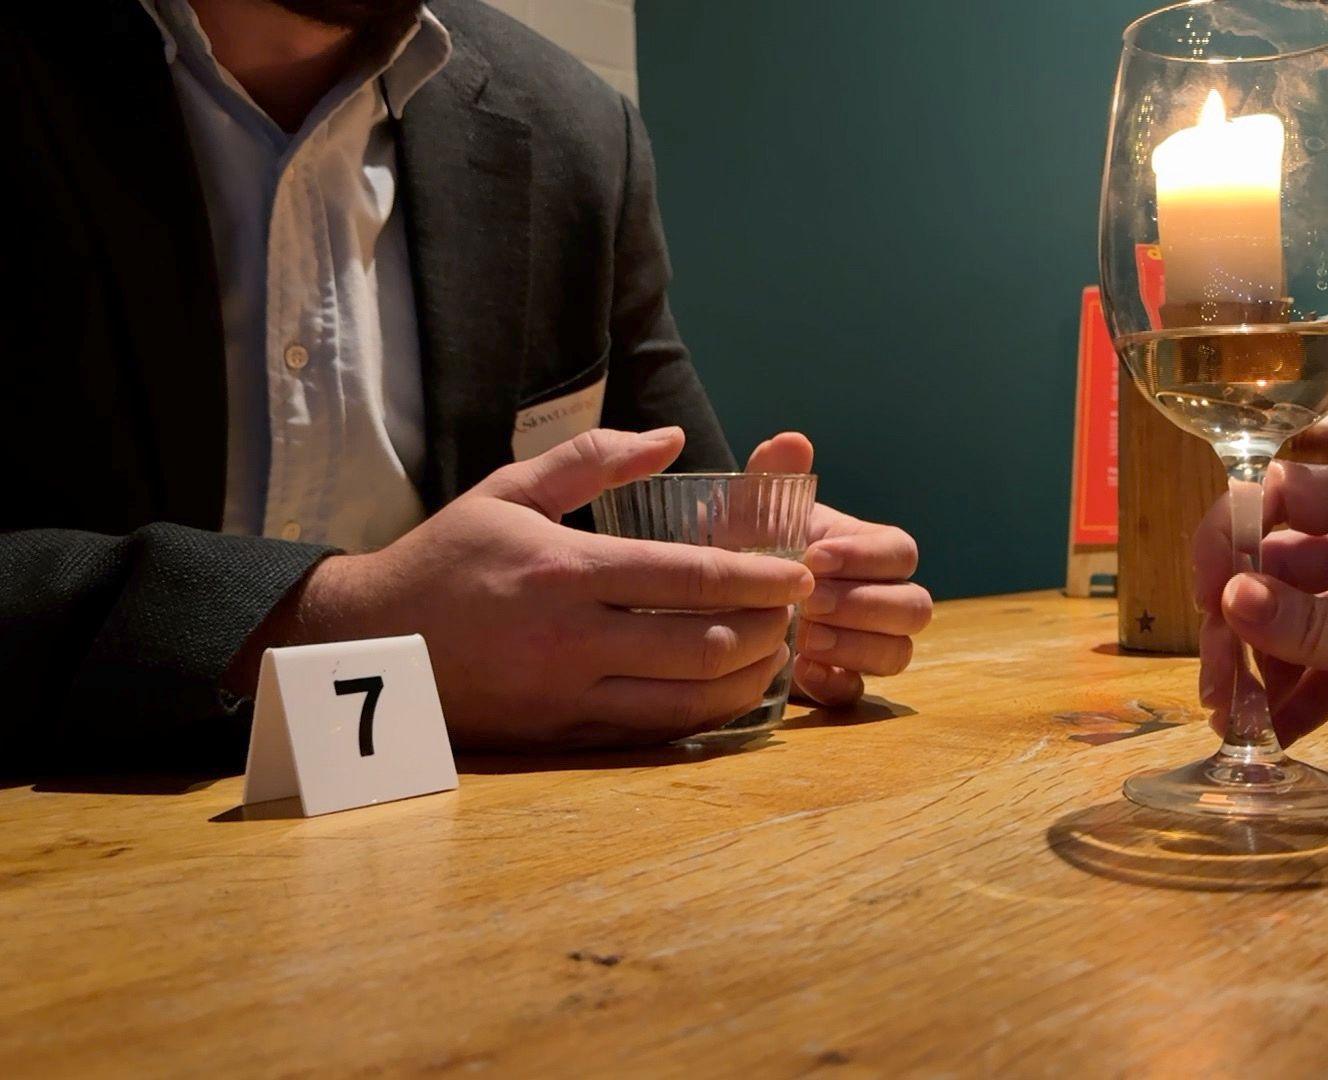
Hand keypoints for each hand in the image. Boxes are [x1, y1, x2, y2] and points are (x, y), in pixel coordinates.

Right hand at [254, 428, 812, 749]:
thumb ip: (593, 459)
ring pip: (687, 699)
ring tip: (774, 650)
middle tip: (794, 611)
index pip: (687, 577)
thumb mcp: (509, 490)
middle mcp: (571, 638)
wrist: (369, 642)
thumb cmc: (446, 558)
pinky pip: (653, 731)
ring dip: (747, 678)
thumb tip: (672, 439)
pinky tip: (728, 689)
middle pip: (704, 645)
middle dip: (767, 629)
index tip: (799, 572)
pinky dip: (703, 712)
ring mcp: (567, 694)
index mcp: (564, 570)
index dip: (757, 579)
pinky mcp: (561, 734)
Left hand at [745, 433, 932, 705]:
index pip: (900, 552)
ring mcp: (863, 645)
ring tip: (805, 638)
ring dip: (858, 646)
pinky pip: (860, 694)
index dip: (867, 557)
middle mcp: (876, 598)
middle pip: (916, 607)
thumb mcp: (747, 512)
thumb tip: (792, 441)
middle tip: (810, 603)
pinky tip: (800, 672)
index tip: (815, 556)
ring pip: (900, 652)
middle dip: (866, 605)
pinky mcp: (839, 683)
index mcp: (865, 551)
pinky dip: (836, 683)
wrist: (704, 601)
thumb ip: (772, 478)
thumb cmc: (736, 548)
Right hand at [1206, 463, 1327, 789]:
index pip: (1292, 494)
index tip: (1210, 599)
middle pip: (1280, 563)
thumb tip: (1231, 599)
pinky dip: (1297, 696)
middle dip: (1236, 618)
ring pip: (1295, 618)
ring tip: (1237, 724)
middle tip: (1218, 690)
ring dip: (1258, 664)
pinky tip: (1274, 738)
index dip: (1237, 535)